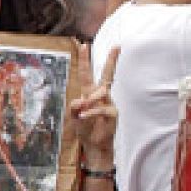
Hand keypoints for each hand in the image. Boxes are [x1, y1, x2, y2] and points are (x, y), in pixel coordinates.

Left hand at [70, 45, 118, 166]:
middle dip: (111, 60)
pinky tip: (83, 117)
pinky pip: (101, 107)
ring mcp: (108, 103)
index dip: (84, 60)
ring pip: (100, 91)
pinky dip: (90, 113)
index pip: (86, 74)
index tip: (85, 45)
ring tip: (82, 112)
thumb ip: (73, 106)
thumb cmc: (85, 129)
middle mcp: (100, 95)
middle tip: (117, 46)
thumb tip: (82, 100)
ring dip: (89, 100)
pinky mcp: (113, 112)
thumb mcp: (73, 116)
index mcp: (88, 93)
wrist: (94, 145)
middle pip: (106, 74)